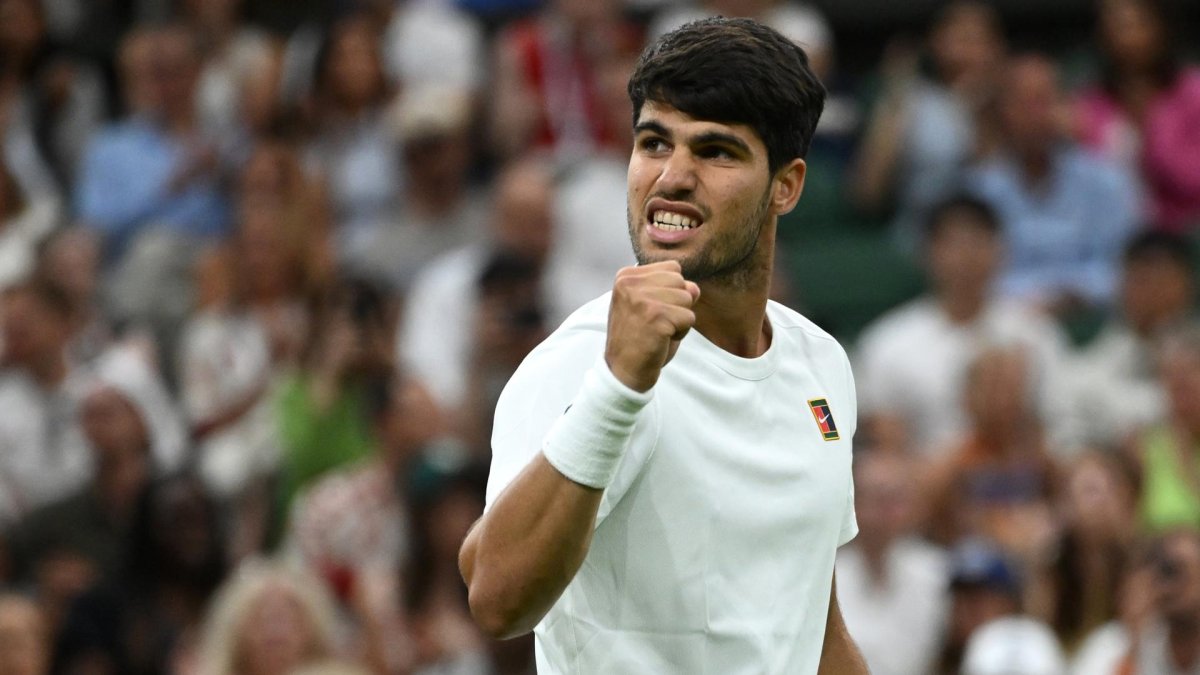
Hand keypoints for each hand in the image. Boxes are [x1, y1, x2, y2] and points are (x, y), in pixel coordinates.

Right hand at [605, 261, 699, 391]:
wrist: (623, 371)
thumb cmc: (639, 338)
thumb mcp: (654, 306)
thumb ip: (673, 290)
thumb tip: (695, 287)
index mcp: (626, 276)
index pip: (672, 269)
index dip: (670, 292)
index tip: (650, 311)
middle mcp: (630, 283)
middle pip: (681, 282)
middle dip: (677, 305)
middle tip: (655, 323)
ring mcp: (642, 298)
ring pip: (688, 298)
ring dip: (679, 320)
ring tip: (657, 331)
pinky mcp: (655, 316)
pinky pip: (689, 318)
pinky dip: (681, 333)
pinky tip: (661, 340)